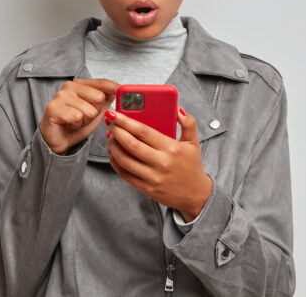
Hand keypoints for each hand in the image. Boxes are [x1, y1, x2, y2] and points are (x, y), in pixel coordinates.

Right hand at [39, 78, 119, 154]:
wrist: (59, 140)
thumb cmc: (76, 124)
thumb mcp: (96, 110)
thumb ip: (107, 98)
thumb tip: (119, 87)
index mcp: (80, 84)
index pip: (102, 82)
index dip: (114, 88)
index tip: (122, 90)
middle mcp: (70, 86)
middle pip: (99, 97)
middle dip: (94, 113)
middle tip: (83, 117)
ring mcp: (60, 96)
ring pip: (89, 110)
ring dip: (85, 121)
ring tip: (75, 122)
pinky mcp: (53, 108)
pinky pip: (77, 117)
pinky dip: (76, 125)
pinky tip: (68, 124)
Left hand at [106, 106, 212, 221]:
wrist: (196, 195)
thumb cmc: (192, 166)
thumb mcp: (194, 142)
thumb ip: (188, 123)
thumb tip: (177, 109)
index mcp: (171, 148)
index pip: (143, 131)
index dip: (126, 121)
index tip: (115, 113)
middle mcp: (161, 163)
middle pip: (131, 144)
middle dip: (116, 131)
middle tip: (109, 122)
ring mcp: (152, 177)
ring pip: (124, 159)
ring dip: (113, 146)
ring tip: (110, 136)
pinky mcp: (146, 188)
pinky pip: (125, 174)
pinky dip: (115, 162)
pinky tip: (113, 153)